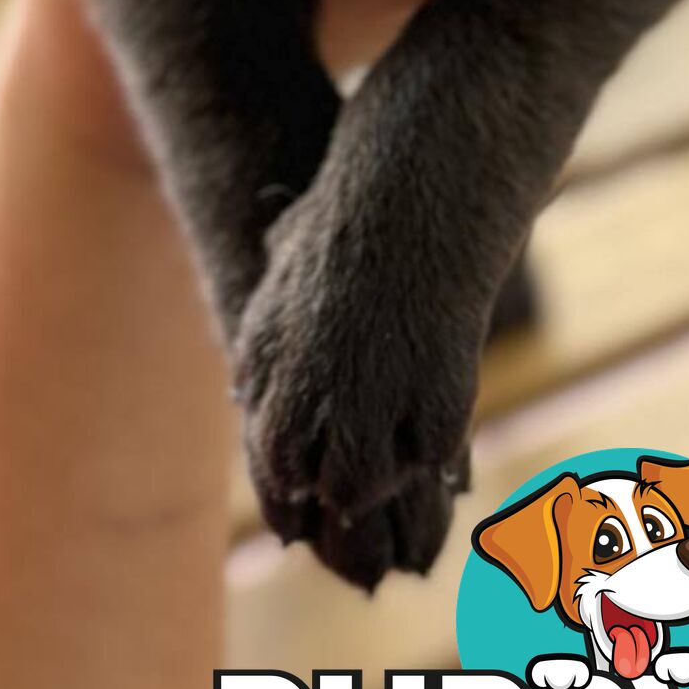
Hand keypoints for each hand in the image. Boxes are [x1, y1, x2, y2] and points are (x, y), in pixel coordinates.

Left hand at [233, 190, 479, 588]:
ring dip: (386, 471)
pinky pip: (430, 455)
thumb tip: (247, 378)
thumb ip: (270, 328)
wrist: (410, 201)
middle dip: (338, 478)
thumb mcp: (284, 266)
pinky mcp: (432, 406)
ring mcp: (371, 406)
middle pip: (313, 482)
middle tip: (368, 458)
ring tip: (404, 438)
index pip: (271, 457)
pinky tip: (441, 405)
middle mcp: (309, 397)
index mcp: (266, 364)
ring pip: (364, 487)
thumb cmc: (348, 219)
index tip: (321, 465)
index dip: (300, 469)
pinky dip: (438, 441)